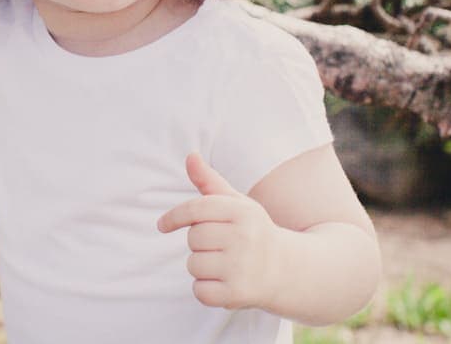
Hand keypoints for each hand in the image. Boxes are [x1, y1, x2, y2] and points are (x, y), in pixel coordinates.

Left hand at [157, 153, 284, 310]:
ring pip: (193, 265)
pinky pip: (199, 291)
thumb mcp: (237, 204)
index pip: (196, 209)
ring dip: (202, 267)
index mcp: (242, 211)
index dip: (174, 217)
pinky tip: (224, 283)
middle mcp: (244, 237)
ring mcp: (242, 267)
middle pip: (193, 238)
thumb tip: (190, 156)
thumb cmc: (253, 231)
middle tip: (220, 247)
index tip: (162, 225)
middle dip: (199, 243)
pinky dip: (205, 289)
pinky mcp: (238, 293)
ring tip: (225, 265)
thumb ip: (210, 181)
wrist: (287, 270)